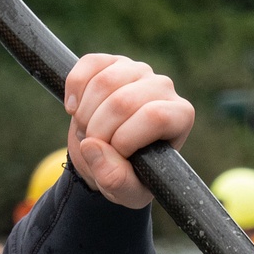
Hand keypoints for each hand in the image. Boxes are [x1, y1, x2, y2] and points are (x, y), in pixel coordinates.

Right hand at [63, 53, 194, 208]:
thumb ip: (116, 180)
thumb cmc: (127, 176)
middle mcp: (163, 87)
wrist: (106, 158)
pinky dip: (74, 90)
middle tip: (94, 147)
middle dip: (98, 131)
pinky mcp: (111, 62)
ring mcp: (137, 71)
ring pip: (104, 82)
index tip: (115, 155)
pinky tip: (74, 109)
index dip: (125, 140)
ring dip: (85, 114)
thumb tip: (93, 147)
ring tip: (87, 131)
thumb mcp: (126, 192)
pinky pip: (88, 65)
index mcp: (180, 116)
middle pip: (124, 101)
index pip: (154, 117)